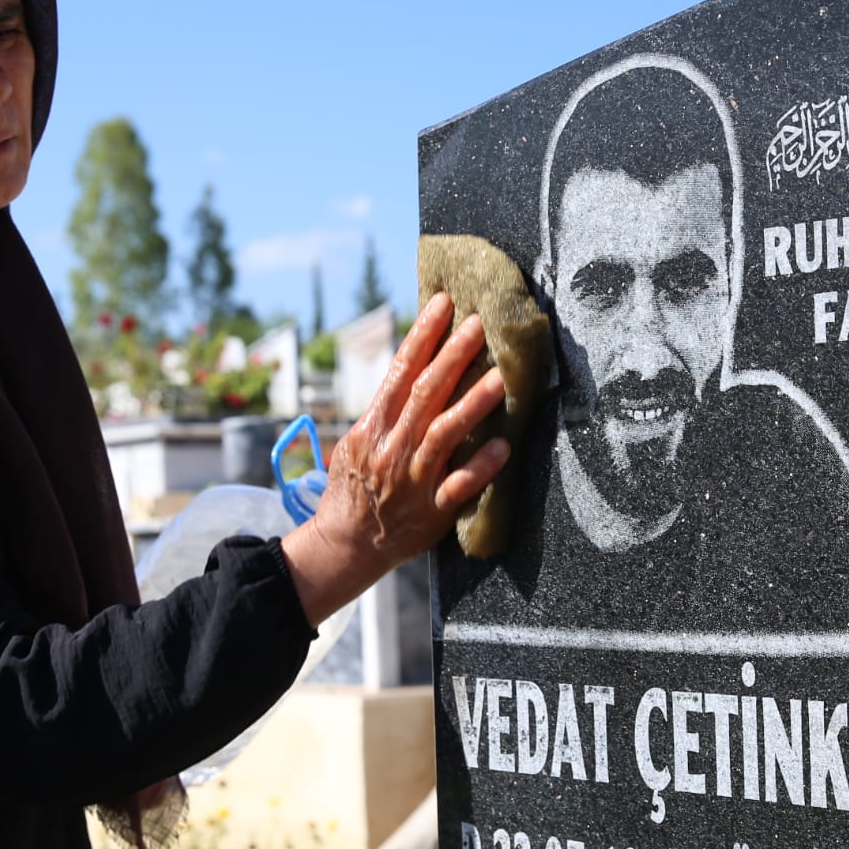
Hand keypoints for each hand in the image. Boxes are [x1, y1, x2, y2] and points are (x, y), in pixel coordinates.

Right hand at [280, 292, 509, 624]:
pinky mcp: (431, 511)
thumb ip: (386, 409)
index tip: (444, 304)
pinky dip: (480, 467)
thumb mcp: (357, 441)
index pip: (399, 371)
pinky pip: (459, 487)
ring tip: (500, 378)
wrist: (344, 544)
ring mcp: (413, 479)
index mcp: (373, 426)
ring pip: (443, 435)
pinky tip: (504, 447)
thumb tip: (413, 366)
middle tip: (480, 325)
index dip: (422, 336)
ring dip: (472, 405)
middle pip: (424, 394)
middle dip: (452, 357)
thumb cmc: (354, 487)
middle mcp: (392, 447)